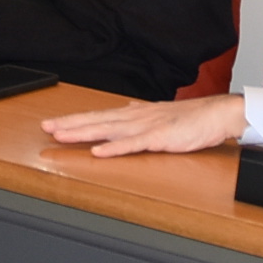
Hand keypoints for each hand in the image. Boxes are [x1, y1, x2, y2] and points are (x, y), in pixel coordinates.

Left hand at [42, 92, 249, 157]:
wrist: (217, 115)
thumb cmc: (191, 118)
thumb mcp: (159, 115)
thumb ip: (139, 114)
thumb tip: (123, 110)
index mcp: (134, 114)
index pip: (98, 116)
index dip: (74, 120)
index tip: (53, 123)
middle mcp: (136, 118)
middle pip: (96, 121)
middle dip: (69, 124)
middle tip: (45, 127)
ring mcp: (146, 127)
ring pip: (108, 131)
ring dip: (84, 134)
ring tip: (61, 136)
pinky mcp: (159, 138)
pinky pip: (133, 145)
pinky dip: (115, 148)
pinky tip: (98, 152)